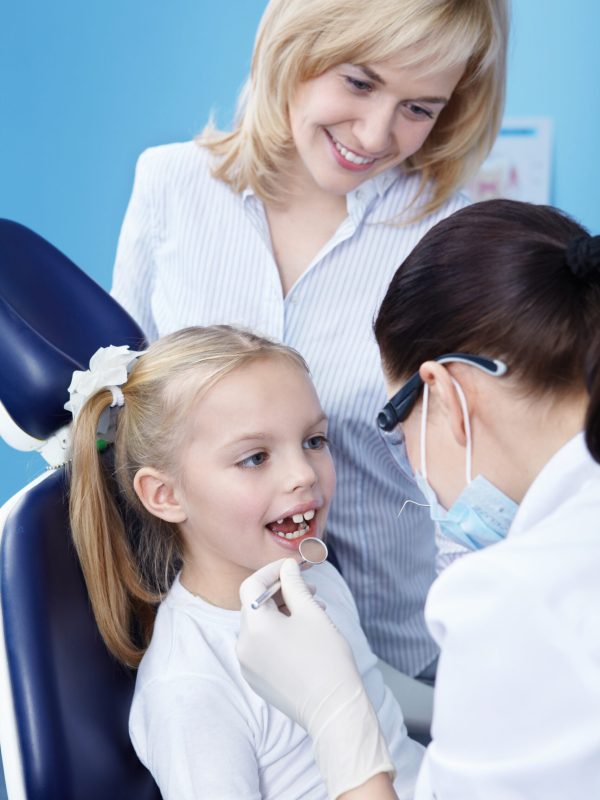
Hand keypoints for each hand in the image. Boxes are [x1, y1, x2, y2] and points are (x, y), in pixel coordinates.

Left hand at [238, 559, 394, 798]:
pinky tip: (303, 635)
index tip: (292, 567)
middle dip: (281, 592)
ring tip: (312, 612)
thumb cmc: (327, 660)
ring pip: (259, 626)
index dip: (271, 571)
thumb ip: (295, 586)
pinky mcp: (256, 679)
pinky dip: (277, 634)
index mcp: (255, 627)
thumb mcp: (312, 613)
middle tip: (309, 589)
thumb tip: (287, 567)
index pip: (252, 585)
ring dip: (282, 613)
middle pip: (255, 606)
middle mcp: (243, 646)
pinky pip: (261, 646)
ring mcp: (247, 665)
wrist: (334, 710)